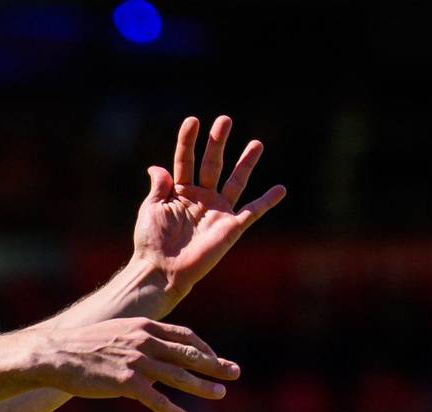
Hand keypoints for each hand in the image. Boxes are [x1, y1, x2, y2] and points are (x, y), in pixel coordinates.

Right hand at [38, 316, 238, 411]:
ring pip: (178, 376)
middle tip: (235, 373)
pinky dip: (173, 411)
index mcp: (143, 327)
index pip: (184, 336)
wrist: (55, 354)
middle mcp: (144, 341)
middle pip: (188, 354)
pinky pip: (156, 399)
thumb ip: (137, 342)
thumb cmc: (81, 347)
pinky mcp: (125, 382)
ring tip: (219, 394)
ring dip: (202, 386)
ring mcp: (136, 361)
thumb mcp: (115, 334)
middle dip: (214, 364)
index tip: (215, 358)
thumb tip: (153, 356)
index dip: (203, 348)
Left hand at [131, 115, 285, 314]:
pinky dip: (268, 201)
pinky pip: (253, 212)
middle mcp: (201, 198)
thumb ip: (159, 187)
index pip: (185, 161)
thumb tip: (157, 167)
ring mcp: (217, 212)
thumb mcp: (150, 209)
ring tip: (256, 143)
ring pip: (236, 182)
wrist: (162, 270)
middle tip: (224, 121)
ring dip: (246, 163)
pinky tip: (281, 189)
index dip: (188, 141)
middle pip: (212, 164)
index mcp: (179, 192)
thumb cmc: (151, 242)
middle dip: (218, 142)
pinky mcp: (231, 228)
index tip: (192, 121)